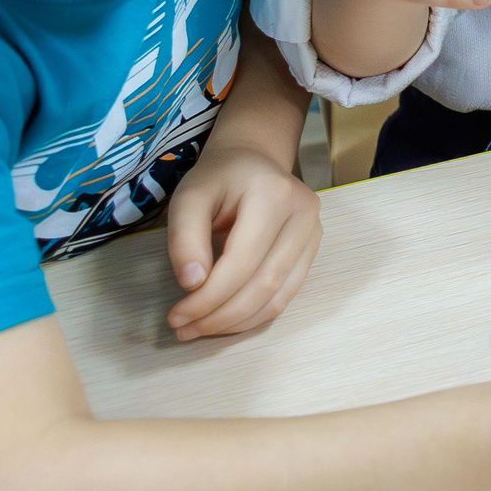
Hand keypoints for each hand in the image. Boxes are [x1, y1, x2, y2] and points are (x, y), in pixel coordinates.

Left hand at [164, 142, 320, 341]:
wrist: (252, 160)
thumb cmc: (218, 178)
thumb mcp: (189, 198)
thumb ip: (185, 239)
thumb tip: (192, 285)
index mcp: (274, 195)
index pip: (241, 263)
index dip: (208, 298)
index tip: (176, 316)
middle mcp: (304, 214)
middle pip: (264, 284)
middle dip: (220, 316)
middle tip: (184, 330)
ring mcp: (314, 232)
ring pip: (279, 295)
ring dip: (237, 322)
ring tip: (201, 329)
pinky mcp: (313, 249)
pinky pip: (287, 293)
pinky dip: (255, 315)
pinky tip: (227, 319)